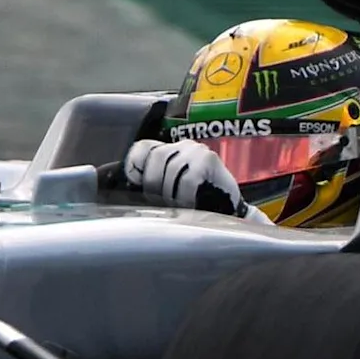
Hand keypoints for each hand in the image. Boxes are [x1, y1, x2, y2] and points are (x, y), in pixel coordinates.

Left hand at [125, 138, 246, 215]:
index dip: (135, 164)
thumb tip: (129, 190)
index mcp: (170, 150)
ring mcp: (197, 151)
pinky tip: (189, 205)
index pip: (143, 147)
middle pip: (156, 157)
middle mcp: (183, 145)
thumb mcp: (171, 190)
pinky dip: (184, 196)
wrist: (230, 212)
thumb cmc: (198, 203)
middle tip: (160, 202)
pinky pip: (187, 179)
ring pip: (171, 168)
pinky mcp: (209, 161)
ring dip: (170, 193)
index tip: (135, 184)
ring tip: (176, 206)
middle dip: (153, 183)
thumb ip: (153, 184)